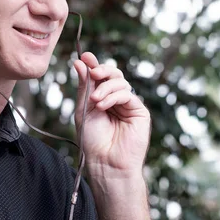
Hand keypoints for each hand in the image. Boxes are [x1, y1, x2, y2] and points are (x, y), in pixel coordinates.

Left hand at [73, 52, 150, 176]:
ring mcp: (129, 105)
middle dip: (102, 71)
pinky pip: (127, 94)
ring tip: (94, 101)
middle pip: (113, 75)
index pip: (101, 77)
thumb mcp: (84, 109)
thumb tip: (79, 62)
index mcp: (103, 98)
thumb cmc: (93, 141)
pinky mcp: (140, 111)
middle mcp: (117, 100)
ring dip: (105, 87)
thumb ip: (85, 86)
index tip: (85, 56)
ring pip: (121, 82)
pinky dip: (113, 97)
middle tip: (92, 73)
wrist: (105, 163)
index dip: (94, 64)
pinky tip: (103, 106)